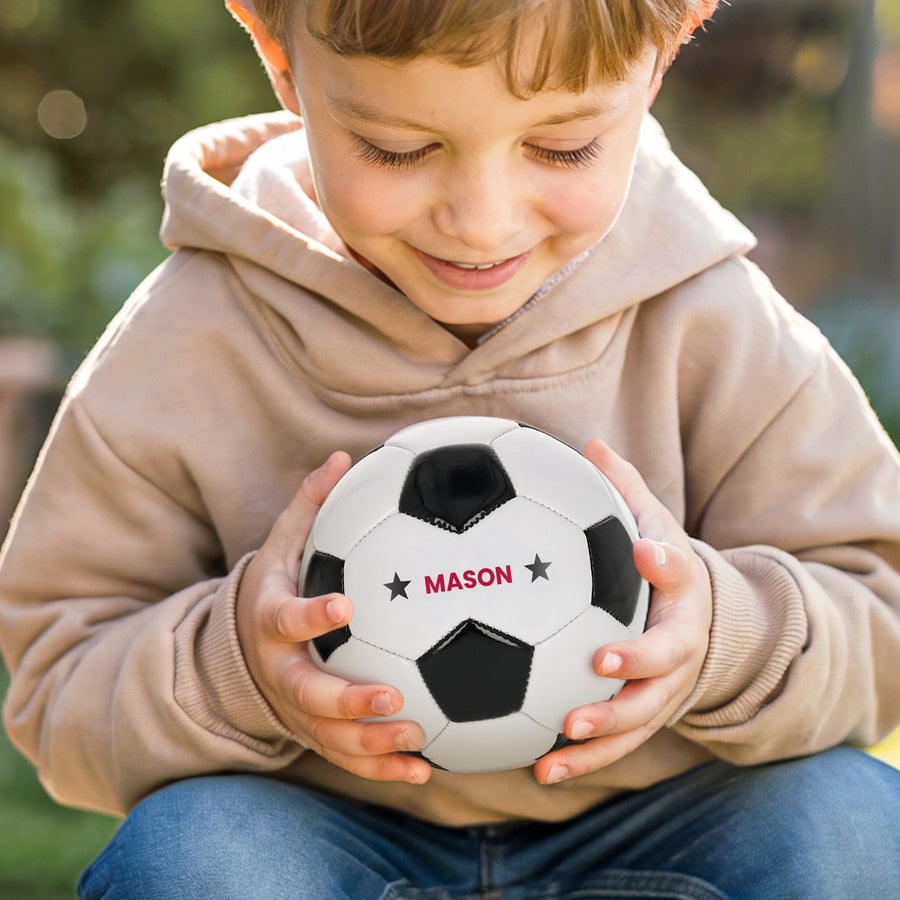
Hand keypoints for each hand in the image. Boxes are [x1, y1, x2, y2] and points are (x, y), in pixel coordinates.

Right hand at [236, 452, 431, 784]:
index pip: (285, 619)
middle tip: (392, 694)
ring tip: (417, 740)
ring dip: (371, 743)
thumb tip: (341, 456)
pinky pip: (348, 758)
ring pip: (330, 737)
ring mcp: (297, 711)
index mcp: (272, 621)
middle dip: (347, 698)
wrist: (242, 649)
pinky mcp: (316, 735)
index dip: (311, 616)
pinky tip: (424, 769)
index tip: (344, 605)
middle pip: (307, 693)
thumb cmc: (277, 587)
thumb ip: (309, 504)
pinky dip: (382, 769)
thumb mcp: (282, 545)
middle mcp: (282, 672)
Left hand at [533, 439, 712, 784]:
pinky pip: (617, 744)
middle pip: (667, 659)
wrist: (699, 626)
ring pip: (643, 715)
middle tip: (597, 665)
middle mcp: (680, 643)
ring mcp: (666, 689)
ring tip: (564, 737)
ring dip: (606, 728)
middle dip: (636, 663)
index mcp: (680, 589)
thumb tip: (590, 443)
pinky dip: (584, 759)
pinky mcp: (645, 718)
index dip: (665, 561)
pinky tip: (541, 769)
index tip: (643, 548)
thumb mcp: (650, 523)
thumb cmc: (657, 568)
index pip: (679, 570)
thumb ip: (621, 489)